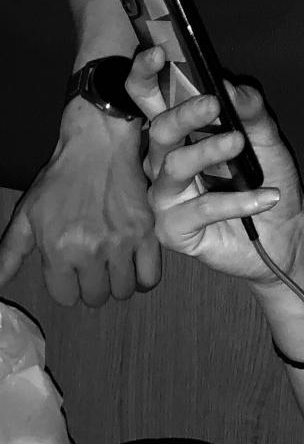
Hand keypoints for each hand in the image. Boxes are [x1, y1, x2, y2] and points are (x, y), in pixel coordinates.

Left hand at [0, 100, 161, 305]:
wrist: (99, 146)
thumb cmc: (60, 180)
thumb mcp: (26, 215)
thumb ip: (9, 254)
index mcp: (58, 249)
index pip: (65, 297)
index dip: (67, 285)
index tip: (71, 270)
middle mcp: (90, 251)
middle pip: (95, 298)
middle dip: (91, 286)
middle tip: (92, 266)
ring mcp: (122, 243)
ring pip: (123, 291)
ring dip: (117, 283)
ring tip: (113, 264)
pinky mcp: (147, 234)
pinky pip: (150, 277)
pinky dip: (142, 277)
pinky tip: (133, 264)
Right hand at [127, 46, 303, 284]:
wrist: (284, 237)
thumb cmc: (268, 181)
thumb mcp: (266, 140)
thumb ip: (250, 112)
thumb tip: (230, 85)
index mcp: (181, 134)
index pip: (150, 99)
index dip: (146, 75)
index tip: (157, 53)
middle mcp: (165, 162)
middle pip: (159, 130)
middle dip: (184, 114)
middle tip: (213, 103)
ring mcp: (165, 197)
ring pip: (174, 166)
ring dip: (209, 152)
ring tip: (240, 145)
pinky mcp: (173, 229)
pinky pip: (200, 209)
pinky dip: (237, 201)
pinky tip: (267, 197)